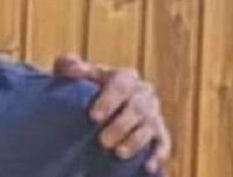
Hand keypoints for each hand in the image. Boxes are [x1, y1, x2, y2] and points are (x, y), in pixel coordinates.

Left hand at [53, 54, 170, 173]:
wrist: (104, 105)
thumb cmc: (87, 88)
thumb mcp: (77, 76)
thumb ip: (70, 66)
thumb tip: (69, 65)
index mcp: (124, 77)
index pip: (119, 86)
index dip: (108, 101)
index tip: (93, 117)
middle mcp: (143, 94)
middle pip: (136, 109)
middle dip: (120, 126)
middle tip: (102, 142)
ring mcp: (153, 114)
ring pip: (149, 127)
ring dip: (135, 141)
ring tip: (118, 153)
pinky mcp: (160, 133)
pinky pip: (163, 144)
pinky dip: (157, 155)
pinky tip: (147, 167)